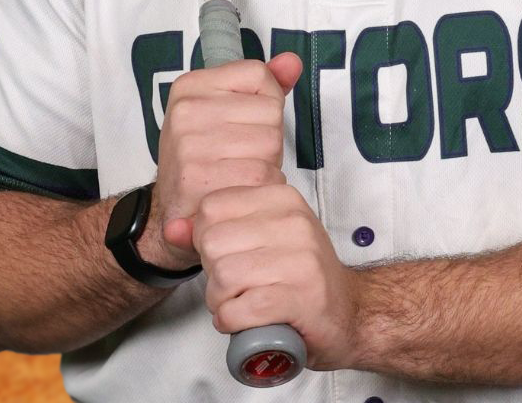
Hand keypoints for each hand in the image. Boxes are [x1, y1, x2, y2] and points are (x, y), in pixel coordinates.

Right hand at [150, 53, 304, 267]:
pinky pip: (261, 176)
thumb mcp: (229, 112)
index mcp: (191, 86)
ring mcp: (189, 144)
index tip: (239, 124)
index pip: (259, 76)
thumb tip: (292, 62)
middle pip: (270, 113)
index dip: (264, 105)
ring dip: (266, 165)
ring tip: (237, 174)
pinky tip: (239, 192)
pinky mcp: (198, 179)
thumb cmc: (207, 157)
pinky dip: (261, 188)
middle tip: (238, 158)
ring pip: (270, 144)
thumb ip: (265, 86)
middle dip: (267, 140)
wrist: (172, 211)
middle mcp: (185, 111)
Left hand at [191, 182, 358, 369]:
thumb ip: (214, 229)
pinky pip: (237, 310)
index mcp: (283, 199)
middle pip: (211, 243)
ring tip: (247, 303)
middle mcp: (294, 223)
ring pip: (221, 278)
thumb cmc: (300, 276)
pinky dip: (234, 323)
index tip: (234, 254)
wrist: (348, 312)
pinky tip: (251, 320)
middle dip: (214, 273)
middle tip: (241, 285)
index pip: (211, 207)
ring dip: (223, 302)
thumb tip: (173, 228)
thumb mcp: (260, 239)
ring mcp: (300, 260)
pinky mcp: (299, 298)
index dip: (209, 239)